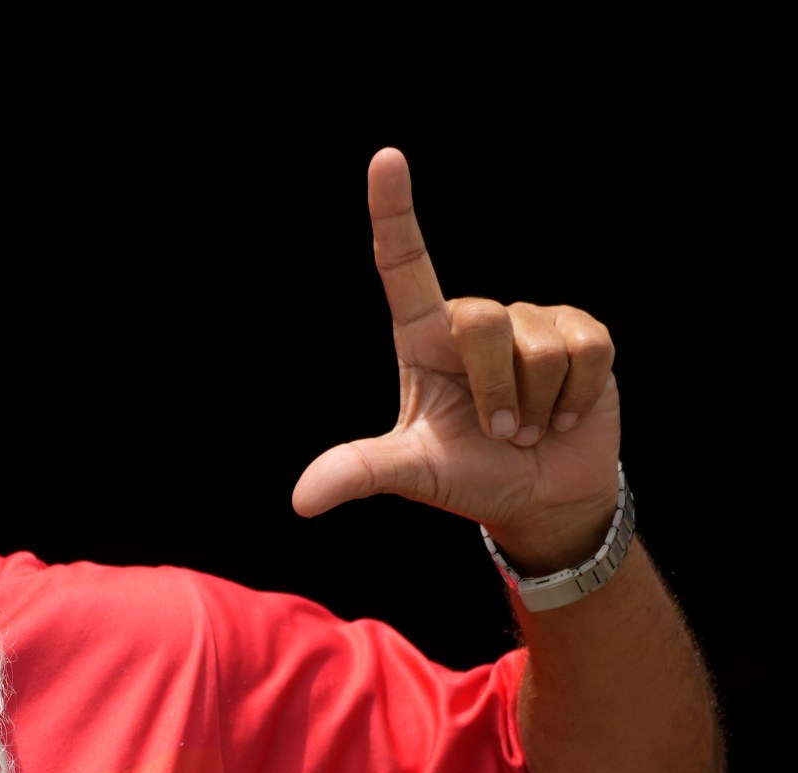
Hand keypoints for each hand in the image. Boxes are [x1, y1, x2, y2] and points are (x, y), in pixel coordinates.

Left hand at [293, 149, 621, 573]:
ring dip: (537, 401)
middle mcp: (471, 320)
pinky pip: (587, 349)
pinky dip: (579, 395)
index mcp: (421, 339)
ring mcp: (529, 322)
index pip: (402, 263)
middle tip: (499, 429)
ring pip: (539, 344)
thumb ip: (359, 473)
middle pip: (482, 320)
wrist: (540, 497)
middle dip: (495, 389)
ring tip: (529, 423)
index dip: (394, 209)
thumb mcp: (412, 473)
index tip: (385, 157)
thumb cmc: (469, 477)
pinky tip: (566, 413)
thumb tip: (302, 499)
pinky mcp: (580, 332)